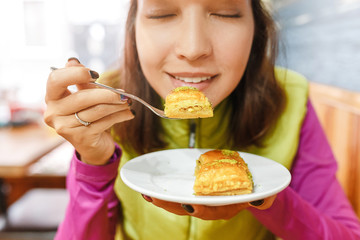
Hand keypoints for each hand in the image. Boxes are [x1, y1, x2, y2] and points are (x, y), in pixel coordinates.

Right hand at [44, 58, 133, 164]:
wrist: (93, 146)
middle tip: (123, 94)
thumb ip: (80, 80)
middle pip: (82, 97)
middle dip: (107, 94)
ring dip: (117, 105)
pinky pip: (104, 122)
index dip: (75, 74)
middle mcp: (53, 113)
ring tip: (128, 102)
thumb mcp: (84, 95)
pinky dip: (119, 116)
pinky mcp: (80, 138)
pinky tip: (129, 113)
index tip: (96, 74)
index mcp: (52, 97)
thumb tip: (73, 60)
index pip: (55, 79)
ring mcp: (65, 127)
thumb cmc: (88, 114)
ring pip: (96, 110)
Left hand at [141, 194, 276, 219]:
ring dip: (162, 199)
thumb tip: (261, 200)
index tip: (189, 204)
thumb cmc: (256, 189)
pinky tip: (148, 188)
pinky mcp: (193, 191)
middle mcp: (210, 207)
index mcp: (225, 208)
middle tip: (154, 197)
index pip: (210, 211)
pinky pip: (175, 194)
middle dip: (170, 204)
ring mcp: (200, 200)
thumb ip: (265, 197)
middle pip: (187, 208)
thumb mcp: (264, 194)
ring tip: (146, 193)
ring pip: (178, 203)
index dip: (199, 209)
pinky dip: (162, 192)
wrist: (249, 186)